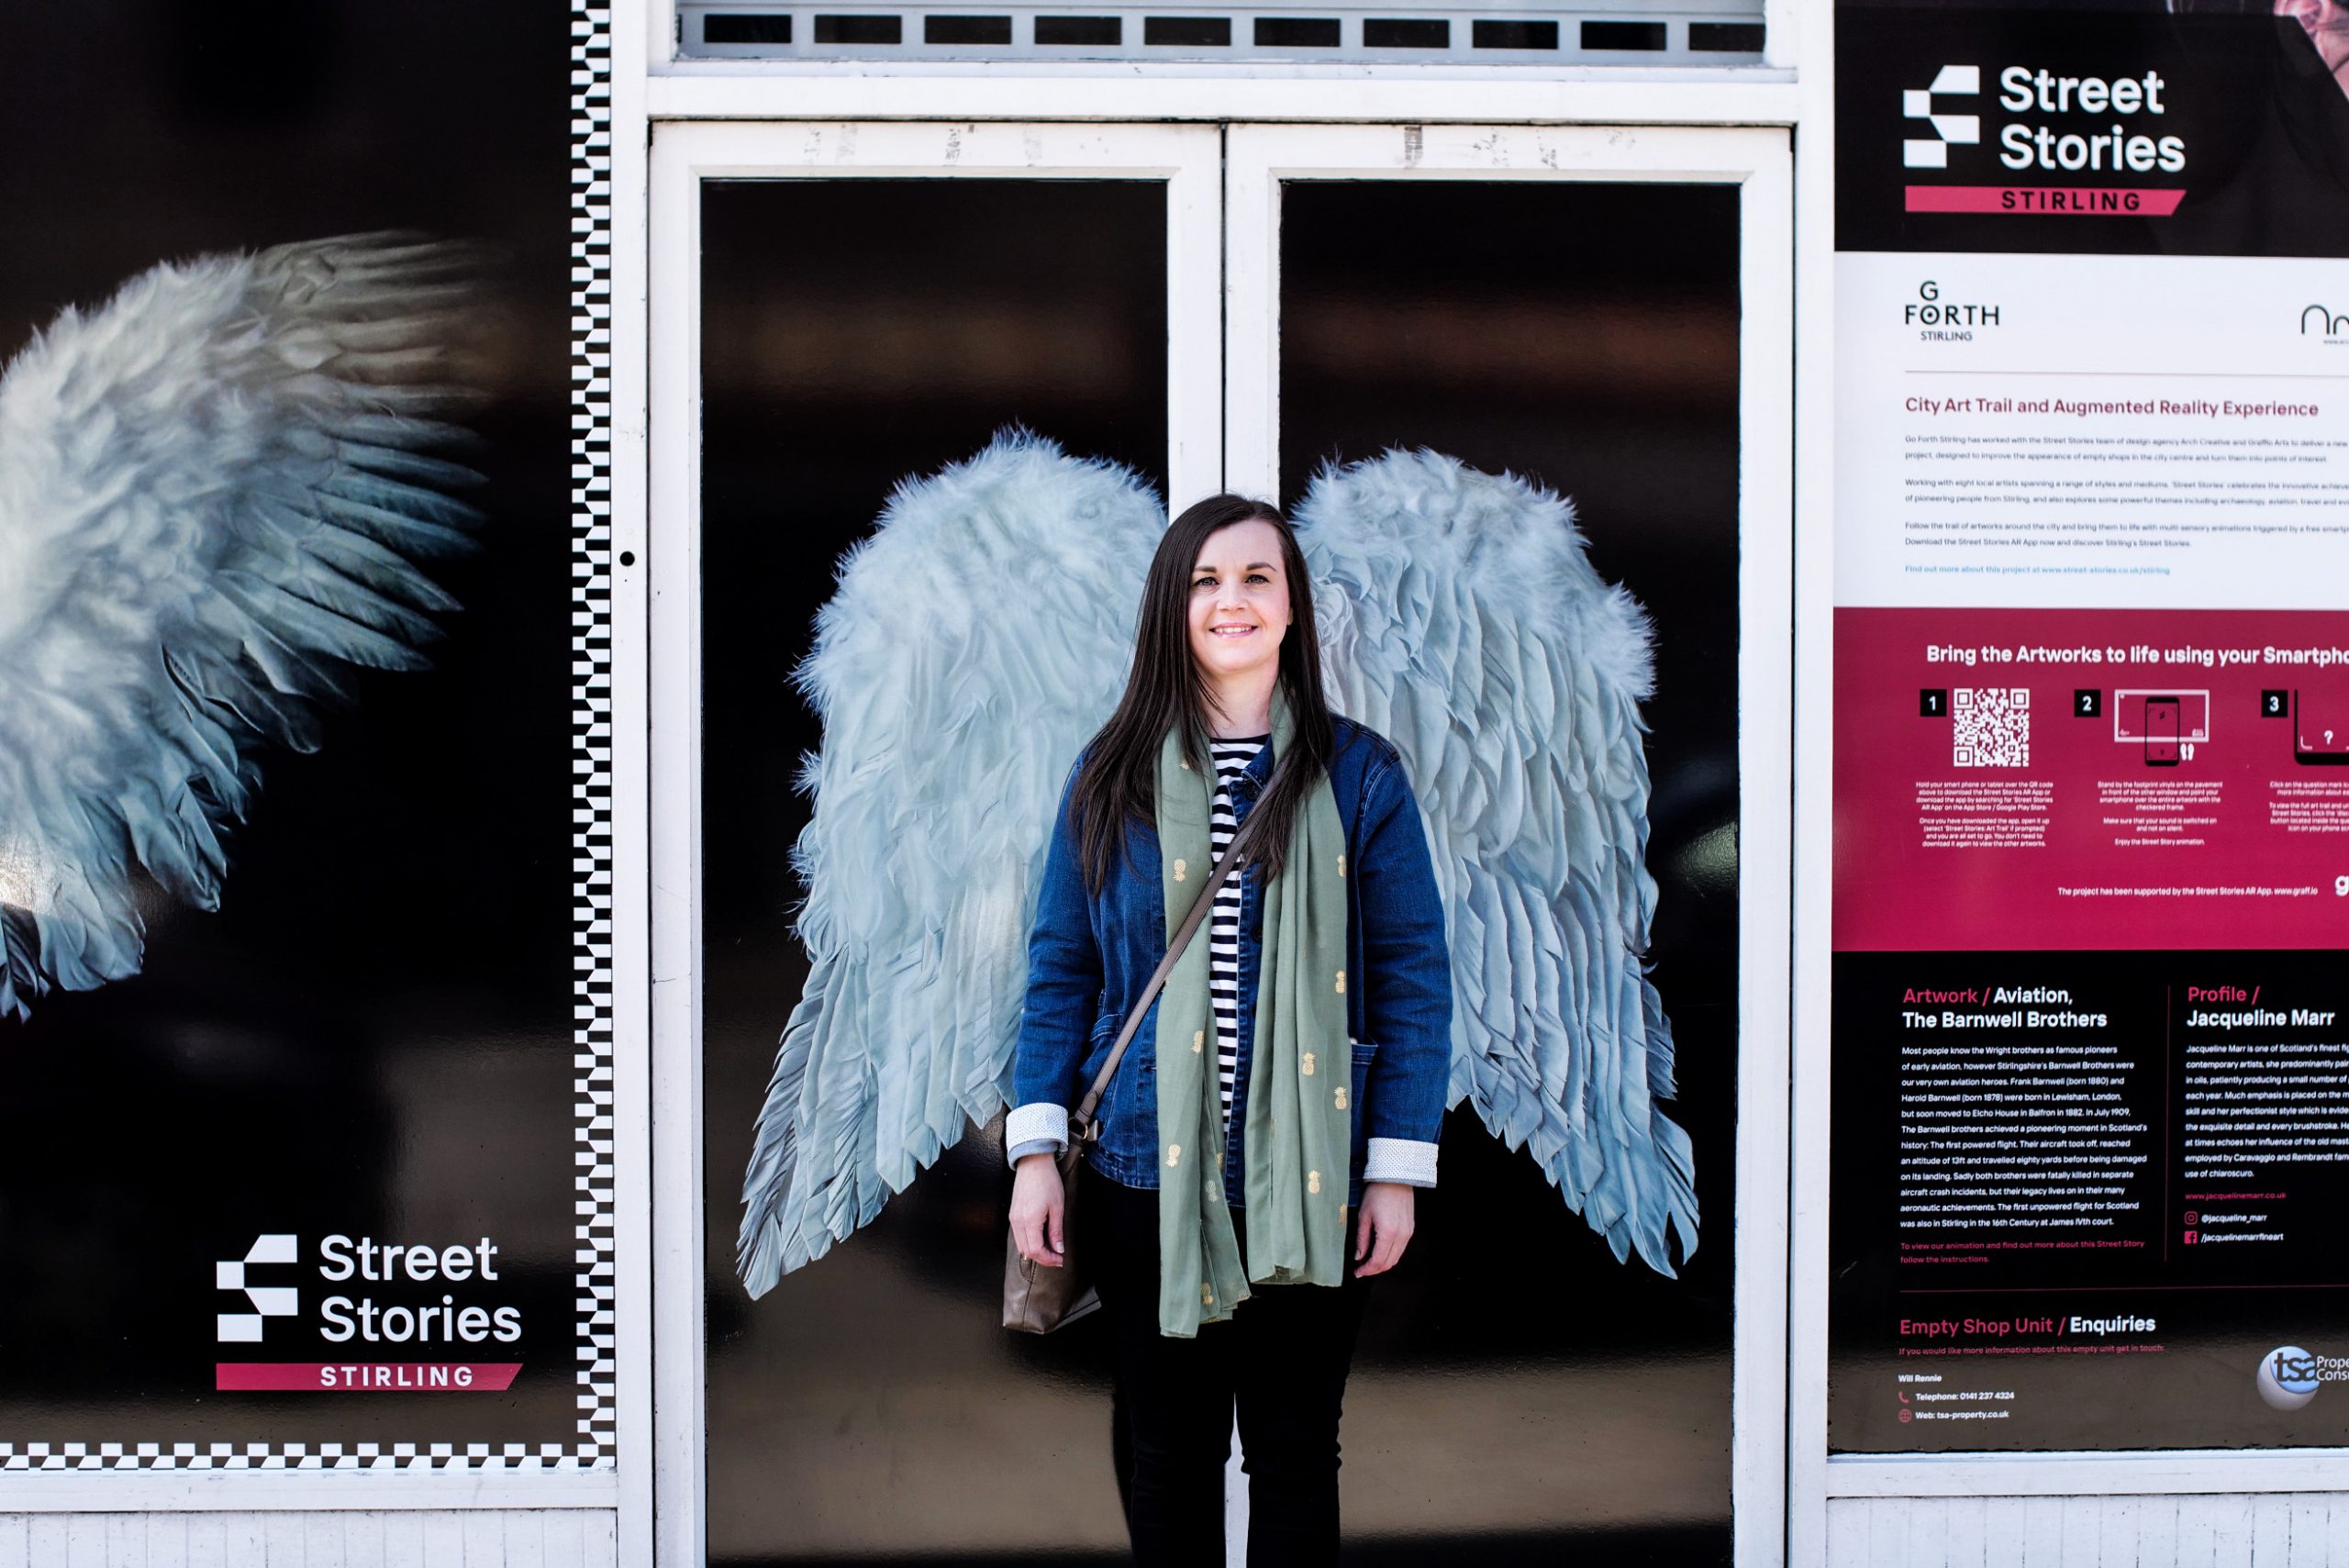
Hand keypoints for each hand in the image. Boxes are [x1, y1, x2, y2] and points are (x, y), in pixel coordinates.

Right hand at [1010, 1153, 1065, 1267]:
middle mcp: (1017, 1222)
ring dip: (1035, 1252)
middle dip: (1042, 1259)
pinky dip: (1029, 1243)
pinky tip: (1040, 1240)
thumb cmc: (1047, 1182)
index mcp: (1029, 1220)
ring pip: (1021, 1245)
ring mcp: (1013, 1218)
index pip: (1036, 1250)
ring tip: (1051, 1251)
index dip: (1048, 1259)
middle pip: (1026, 1251)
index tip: (1060, 1260)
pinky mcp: (1012, 1214)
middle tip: (1057, 1258)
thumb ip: (1056, 1231)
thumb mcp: (1057, 1207)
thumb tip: (1058, 1249)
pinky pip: (1018, 1236)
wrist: (1033, 1163)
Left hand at [1353, 1181, 1414, 1276]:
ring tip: (1369, 1261)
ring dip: (1383, 1263)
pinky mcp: (1410, 1229)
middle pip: (1388, 1263)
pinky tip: (1380, 1251)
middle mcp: (1401, 1235)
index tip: (1357, 1272)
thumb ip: (1362, 1239)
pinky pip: (1401, 1248)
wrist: (1395, 1177)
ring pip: (1396, 1258)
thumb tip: (1359, 1256)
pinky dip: (1390, 1254)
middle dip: (1374, 1269)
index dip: (1367, 1270)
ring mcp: (1408, 1233)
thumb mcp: (1364, 1216)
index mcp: (1388, 1233)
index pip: (1378, 1260)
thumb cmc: (1377, 1193)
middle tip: (1361, 1269)